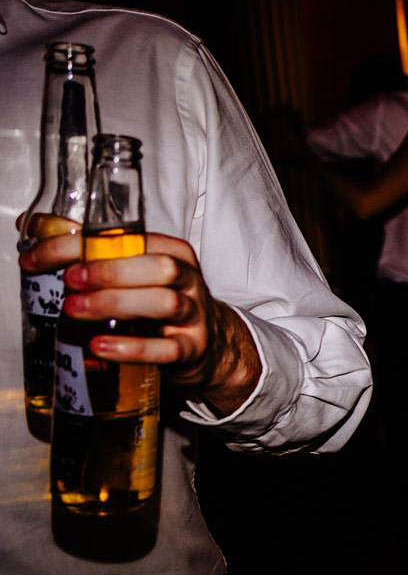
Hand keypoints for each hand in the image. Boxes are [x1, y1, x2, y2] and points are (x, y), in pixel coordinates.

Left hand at [24, 230, 259, 412]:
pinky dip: (131, 348)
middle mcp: (187, 280)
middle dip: (111, 271)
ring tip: (75, 310)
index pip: (130, 239)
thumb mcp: (135, 272)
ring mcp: (193, 315)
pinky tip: (100, 346)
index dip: (79, 244)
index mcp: (172, 253)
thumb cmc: (158, 303)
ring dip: (115, 304)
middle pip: (160, 267)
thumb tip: (32, 226)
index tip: (37, 258)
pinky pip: (167, 349)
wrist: (208, 344)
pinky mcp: (191, 349)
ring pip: (165, 303)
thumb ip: (91, 252)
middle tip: (70, 281)